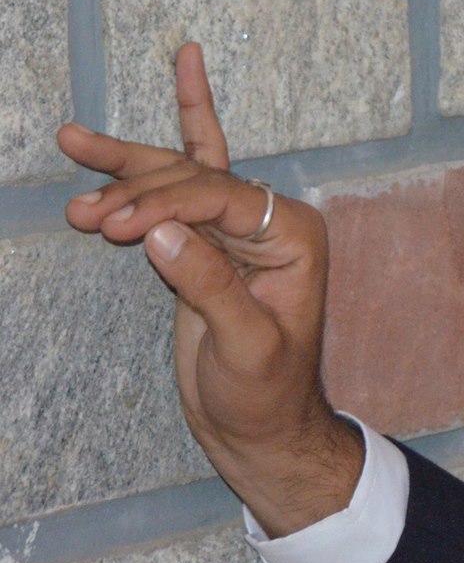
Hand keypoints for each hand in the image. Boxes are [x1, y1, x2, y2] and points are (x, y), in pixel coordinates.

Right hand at [57, 42, 362, 536]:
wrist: (260, 426)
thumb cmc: (266, 393)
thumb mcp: (246, 348)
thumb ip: (210, 287)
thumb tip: (160, 233)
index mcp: (293, 236)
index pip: (222, 197)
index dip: (166, 204)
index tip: (114, 227)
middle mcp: (269, 221)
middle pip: (195, 179)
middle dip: (136, 189)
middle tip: (83, 214)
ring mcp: (234, 229)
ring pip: (179, 174)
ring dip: (124, 165)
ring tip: (70, 139)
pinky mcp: (202, 244)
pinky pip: (176, 191)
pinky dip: (139, 167)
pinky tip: (109, 136)